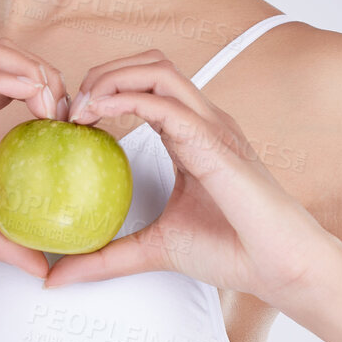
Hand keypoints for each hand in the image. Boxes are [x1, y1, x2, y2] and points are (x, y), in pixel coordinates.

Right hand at [0, 36, 68, 280]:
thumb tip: (41, 266)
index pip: (7, 87)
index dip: (44, 94)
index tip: (72, 126)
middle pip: (4, 58)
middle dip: (46, 72)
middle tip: (71, 111)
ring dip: (29, 66)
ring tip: (55, 101)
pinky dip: (6, 77)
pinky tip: (33, 98)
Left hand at [42, 48, 341, 306]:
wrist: (284, 269)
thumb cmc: (234, 252)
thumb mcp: (155, 249)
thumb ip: (108, 256)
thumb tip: (57, 276)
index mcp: (193, 134)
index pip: (146, 86)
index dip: (103, 90)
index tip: (68, 121)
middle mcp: (205, 120)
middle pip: (149, 64)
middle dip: (102, 73)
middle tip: (68, 110)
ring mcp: (214, 126)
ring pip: (157, 70)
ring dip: (110, 78)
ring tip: (79, 109)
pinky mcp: (217, 143)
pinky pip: (167, 105)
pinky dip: (127, 100)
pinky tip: (97, 117)